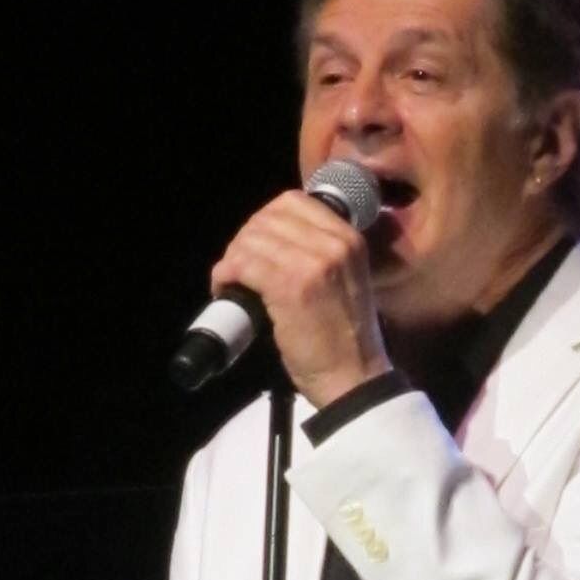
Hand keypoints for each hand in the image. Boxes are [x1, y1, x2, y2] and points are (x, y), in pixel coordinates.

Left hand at [211, 190, 391, 407]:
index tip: (257, 246)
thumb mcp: (345, 280)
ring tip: (231, 281)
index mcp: (349, 238)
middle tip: (239, 267)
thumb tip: (272, 238)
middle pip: (268, 218)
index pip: (294, 202)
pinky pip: (243, 264)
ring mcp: (312, 263)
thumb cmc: (346, 338)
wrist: (354, 377)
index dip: (265, 221)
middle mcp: (334, 243)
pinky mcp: (289, 287)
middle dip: (244, 240)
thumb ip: (320, 253)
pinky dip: (226, 275)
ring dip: (232, 259)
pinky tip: (225, 289)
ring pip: (251, 240)